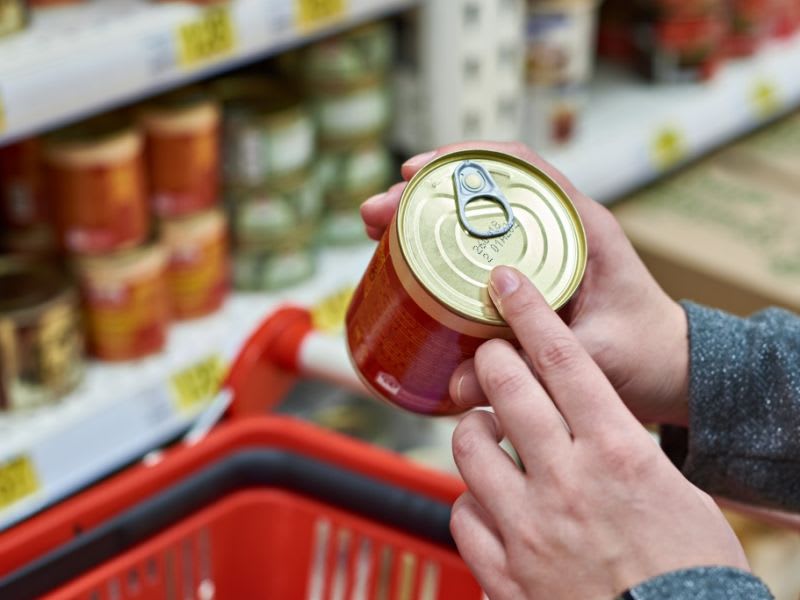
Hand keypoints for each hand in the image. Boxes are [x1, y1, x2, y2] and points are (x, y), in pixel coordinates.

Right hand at [362, 142, 688, 425]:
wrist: (671, 369)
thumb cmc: (646, 355)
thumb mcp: (593, 361)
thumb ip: (533, 370)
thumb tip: (457, 385)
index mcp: (582, 227)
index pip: (518, 168)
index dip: (460, 161)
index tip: (414, 174)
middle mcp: (559, 227)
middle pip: (482, 190)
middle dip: (422, 196)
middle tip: (375, 216)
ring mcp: (543, 248)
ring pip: (475, 218)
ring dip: (425, 220)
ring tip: (380, 235)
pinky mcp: (531, 275)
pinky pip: (480, 250)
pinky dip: (442, 251)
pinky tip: (412, 266)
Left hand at [449, 266, 747, 598]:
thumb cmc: (689, 572)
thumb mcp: (673, 492)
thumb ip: (621, 450)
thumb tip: (590, 422)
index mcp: (618, 453)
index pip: (564, 360)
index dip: (530, 312)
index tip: (507, 282)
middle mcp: (566, 482)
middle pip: (507, 386)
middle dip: (492, 356)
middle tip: (491, 350)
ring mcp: (528, 528)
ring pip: (468, 446)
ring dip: (474, 428)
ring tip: (486, 430)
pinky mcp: (503, 573)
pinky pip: (461, 513)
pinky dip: (471, 499)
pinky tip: (487, 500)